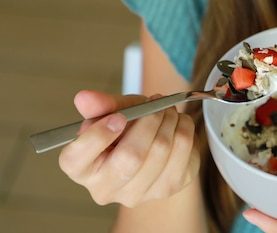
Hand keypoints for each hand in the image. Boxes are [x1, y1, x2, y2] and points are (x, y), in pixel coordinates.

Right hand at [58, 90, 199, 206]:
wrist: (156, 145)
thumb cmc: (127, 129)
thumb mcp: (114, 111)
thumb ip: (101, 105)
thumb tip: (83, 99)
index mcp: (81, 169)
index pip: (76, 159)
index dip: (98, 136)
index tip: (118, 117)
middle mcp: (105, 189)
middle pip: (130, 156)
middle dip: (148, 120)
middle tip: (155, 102)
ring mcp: (137, 194)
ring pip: (161, 149)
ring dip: (169, 119)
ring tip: (167, 110)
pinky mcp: (168, 188)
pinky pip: (182, 150)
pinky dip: (184, 127)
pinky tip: (178, 122)